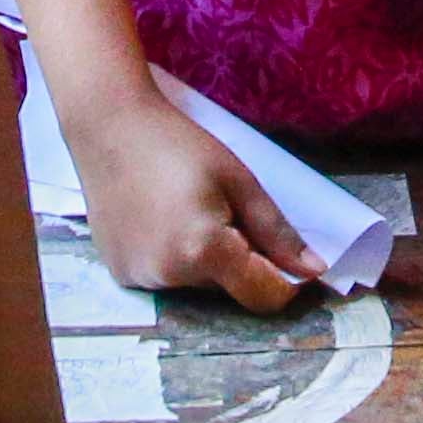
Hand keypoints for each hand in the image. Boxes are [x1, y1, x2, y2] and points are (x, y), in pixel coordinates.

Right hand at [64, 90, 317, 311]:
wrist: (108, 126)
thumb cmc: (178, 144)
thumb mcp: (239, 181)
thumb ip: (277, 232)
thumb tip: (314, 270)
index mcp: (204, 251)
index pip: (264, 297)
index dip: (285, 281)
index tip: (284, 254)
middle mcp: (169, 276)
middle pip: (228, 288)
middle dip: (237, 258)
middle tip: (219, 209)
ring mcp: (139, 278)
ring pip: (196, 284)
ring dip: (204, 259)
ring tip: (183, 209)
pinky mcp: (120, 274)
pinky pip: (165, 277)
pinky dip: (172, 258)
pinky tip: (158, 218)